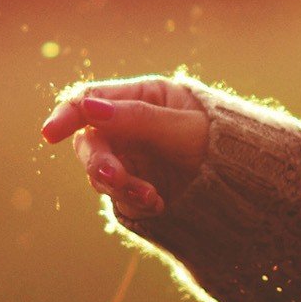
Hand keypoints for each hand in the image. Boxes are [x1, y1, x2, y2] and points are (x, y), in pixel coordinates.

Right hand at [40, 75, 209, 221]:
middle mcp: (128, 128)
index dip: (67, 115)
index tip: (51, 134)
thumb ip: (137, 118)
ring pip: (100, 174)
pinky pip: (118, 198)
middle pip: (90, 142)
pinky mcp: (135, 189)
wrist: (249, 185)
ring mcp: (131, 159)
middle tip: (114, 177)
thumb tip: (88, 107)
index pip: (91, 100)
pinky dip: (134, 202)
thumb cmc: (223, 143)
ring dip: (119, 186)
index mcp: (140, 98)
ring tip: (151, 195)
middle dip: (99, 161)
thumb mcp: (183, 127)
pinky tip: (159, 203)